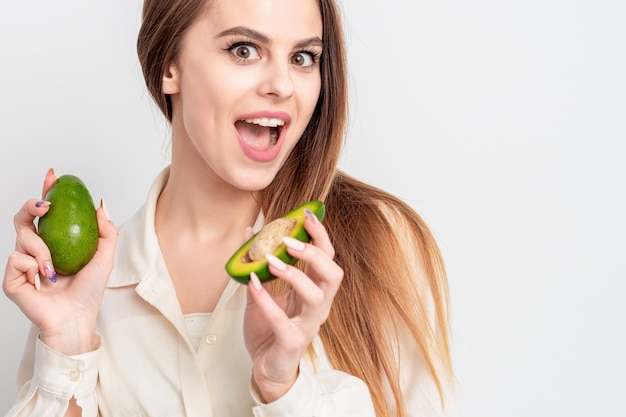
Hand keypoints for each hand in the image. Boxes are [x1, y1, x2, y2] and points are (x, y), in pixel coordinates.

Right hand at [2, 169, 117, 354]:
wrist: (77, 317)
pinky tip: (44, 279)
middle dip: (31, 205)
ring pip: (22, 237)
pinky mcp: (12, 278)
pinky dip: (32, 266)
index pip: (47, 212)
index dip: (46, 190)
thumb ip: (105, 230)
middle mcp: (37, 249)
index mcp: (56, 242)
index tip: (53, 175)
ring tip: (54, 268)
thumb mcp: (104, 256)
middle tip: (46, 206)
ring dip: (41, 249)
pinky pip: (15, 259)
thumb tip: (100, 204)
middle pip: (24, 217)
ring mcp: (22, 264)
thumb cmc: (89, 291)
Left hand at [243, 210, 342, 402]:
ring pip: (316, 296)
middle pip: (332, 274)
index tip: (307, 214)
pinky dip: (267, 302)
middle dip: (315, 253)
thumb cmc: (269, 330)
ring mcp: (308, 325)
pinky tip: (253, 286)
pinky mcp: (293, 343)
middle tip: (289, 239)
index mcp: (314, 290)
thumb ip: (257, 266)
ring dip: (295, 274)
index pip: (327, 258)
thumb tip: (247, 233)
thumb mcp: (262, 292)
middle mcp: (318, 306)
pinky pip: (283, 322)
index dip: (321, 235)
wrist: (265, 369)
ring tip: (271, 261)